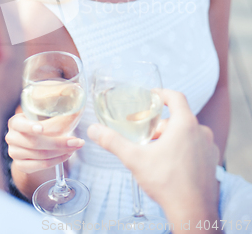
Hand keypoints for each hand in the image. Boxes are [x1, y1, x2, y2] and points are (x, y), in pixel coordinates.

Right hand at [6, 111, 84, 174]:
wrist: (31, 140)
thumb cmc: (39, 123)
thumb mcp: (43, 115)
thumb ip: (55, 113)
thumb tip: (76, 111)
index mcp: (15, 122)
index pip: (21, 125)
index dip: (30, 126)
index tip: (41, 128)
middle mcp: (12, 138)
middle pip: (35, 143)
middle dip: (59, 143)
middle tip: (76, 141)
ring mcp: (14, 153)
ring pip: (41, 156)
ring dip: (61, 152)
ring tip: (75, 147)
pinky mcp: (20, 165)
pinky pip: (41, 166)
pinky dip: (57, 161)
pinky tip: (66, 155)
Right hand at [87, 89, 219, 227]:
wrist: (193, 212)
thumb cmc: (167, 183)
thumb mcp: (135, 159)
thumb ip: (113, 142)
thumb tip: (94, 130)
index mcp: (185, 124)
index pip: (176, 97)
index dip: (162, 93)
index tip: (151, 96)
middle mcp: (201, 132)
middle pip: (180, 117)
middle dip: (162, 123)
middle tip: (147, 132)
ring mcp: (210, 147)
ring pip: (189, 133)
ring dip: (173, 136)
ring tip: (157, 149)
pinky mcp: (212, 162)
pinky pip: (197, 147)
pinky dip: (184, 148)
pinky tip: (171, 163)